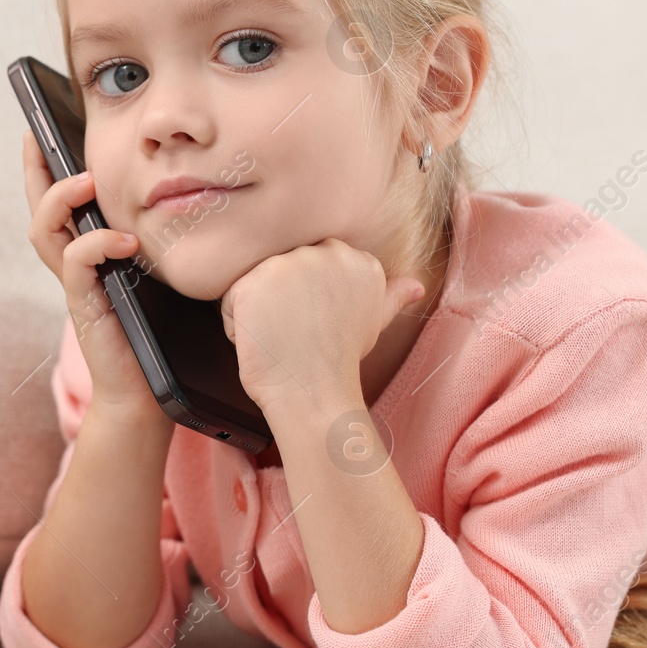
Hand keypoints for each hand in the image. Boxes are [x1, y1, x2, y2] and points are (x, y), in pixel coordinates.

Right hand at [22, 129, 164, 425]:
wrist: (151, 394)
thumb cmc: (160, 335)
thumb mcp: (161, 274)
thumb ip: (158, 240)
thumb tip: (189, 191)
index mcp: (91, 254)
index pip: (60, 202)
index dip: (45, 166)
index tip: (40, 129)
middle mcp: (76, 266)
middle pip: (39, 208)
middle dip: (34, 170)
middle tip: (35, 135)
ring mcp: (77, 286)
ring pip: (45, 231)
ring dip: (60, 200)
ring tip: (85, 181)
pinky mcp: (86, 306)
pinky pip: (77, 264)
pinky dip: (95, 245)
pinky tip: (123, 240)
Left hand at [219, 238, 424, 417]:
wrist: (314, 394)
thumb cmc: (338, 362)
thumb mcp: (373, 322)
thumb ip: (392, 295)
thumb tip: (416, 285)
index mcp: (355, 258)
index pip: (312, 262)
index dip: (308, 294)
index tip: (319, 320)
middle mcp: (323, 253)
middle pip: (282, 268)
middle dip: (283, 299)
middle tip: (300, 330)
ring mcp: (286, 265)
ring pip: (255, 282)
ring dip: (260, 311)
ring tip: (282, 335)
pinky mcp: (251, 283)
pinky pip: (230, 301)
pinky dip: (237, 325)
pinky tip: (263, 340)